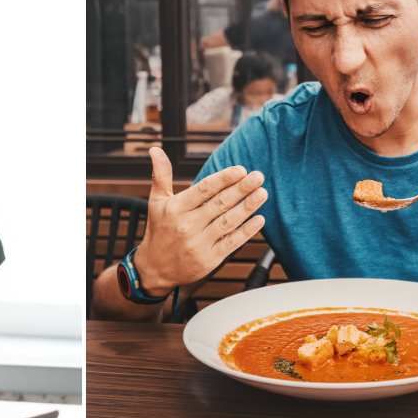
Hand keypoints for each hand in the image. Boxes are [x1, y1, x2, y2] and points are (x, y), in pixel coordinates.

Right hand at [135, 147, 267, 295]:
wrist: (155, 268)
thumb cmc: (159, 230)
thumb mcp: (156, 201)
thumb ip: (161, 174)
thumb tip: (155, 149)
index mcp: (176, 208)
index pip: (203, 190)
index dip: (223, 179)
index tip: (240, 170)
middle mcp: (187, 225)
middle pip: (219, 204)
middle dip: (241, 189)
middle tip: (258, 176)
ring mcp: (199, 244)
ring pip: (228, 222)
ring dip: (247, 207)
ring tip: (262, 193)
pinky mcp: (209, 260)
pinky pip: (231, 242)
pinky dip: (246, 231)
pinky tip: (259, 219)